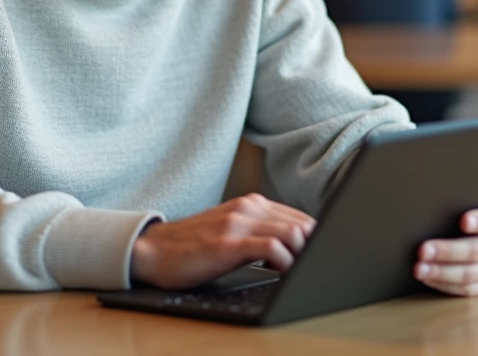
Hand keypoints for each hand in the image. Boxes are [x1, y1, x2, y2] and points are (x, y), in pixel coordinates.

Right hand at [130, 194, 315, 288]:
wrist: (154, 250)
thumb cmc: (194, 245)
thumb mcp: (231, 230)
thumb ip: (260, 231)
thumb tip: (297, 246)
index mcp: (251, 204)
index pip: (299, 217)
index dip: (316, 237)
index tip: (322, 254)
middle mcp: (247, 208)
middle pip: (300, 223)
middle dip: (315, 246)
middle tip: (317, 265)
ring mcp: (237, 224)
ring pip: (290, 233)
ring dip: (303, 254)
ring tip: (303, 270)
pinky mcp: (227, 244)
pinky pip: (270, 248)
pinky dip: (285, 261)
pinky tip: (283, 272)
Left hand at [414, 199, 477, 296]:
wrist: (470, 230)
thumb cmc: (461, 210)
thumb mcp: (463, 200)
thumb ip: (455, 201)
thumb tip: (428, 203)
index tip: (463, 221)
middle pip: (477, 250)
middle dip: (448, 251)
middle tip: (423, 250)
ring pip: (470, 274)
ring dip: (441, 272)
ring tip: (419, 269)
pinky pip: (467, 290)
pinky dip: (444, 284)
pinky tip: (427, 278)